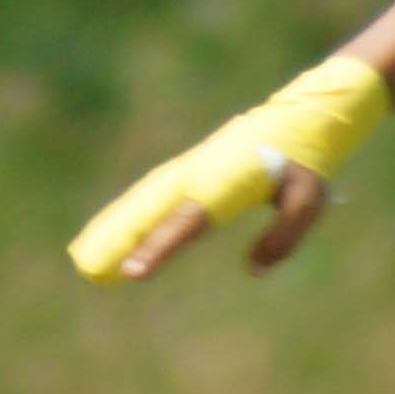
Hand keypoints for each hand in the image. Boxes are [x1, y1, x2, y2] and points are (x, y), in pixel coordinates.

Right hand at [102, 159, 332, 282]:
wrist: (296, 120)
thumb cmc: (304, 164)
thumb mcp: (309, 201)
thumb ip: (284, 236)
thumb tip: (253, 269)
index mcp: (225, 182)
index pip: (187, 222)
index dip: (158, 247)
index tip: (132, 273)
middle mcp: (197, 174)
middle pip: (150, 211)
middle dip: (118, 240)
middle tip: (87, 268)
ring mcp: (188, 170)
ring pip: (143, 201)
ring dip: (115, 228)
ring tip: (85, 256)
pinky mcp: (187, 171)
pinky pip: (151, 195)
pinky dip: (128, 214)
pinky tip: (112, 232)